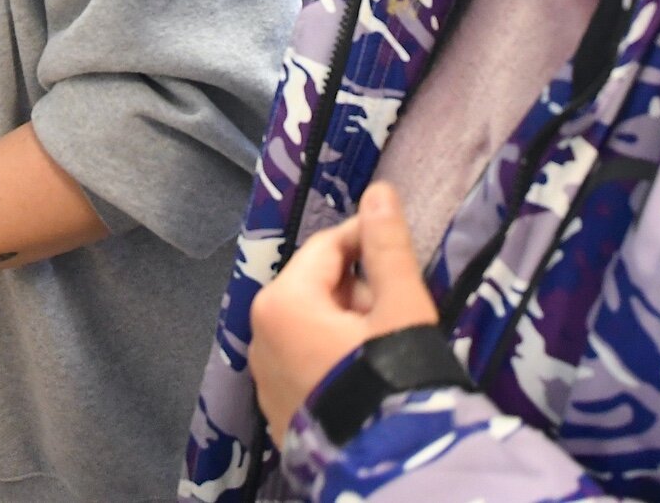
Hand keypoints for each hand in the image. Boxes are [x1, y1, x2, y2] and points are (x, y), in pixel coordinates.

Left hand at [249, 183, 438, 446]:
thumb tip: (379, 191)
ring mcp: (264, 377)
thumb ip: (387, 246)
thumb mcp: (399, 306)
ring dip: (348, 322)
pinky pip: (305, 361)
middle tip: (398, 307)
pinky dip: (333, 354)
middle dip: (359, 288)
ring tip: (386, 342)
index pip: (328, 247)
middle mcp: (259, 335)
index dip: (367, 239)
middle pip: (317, 286)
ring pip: (311, 324)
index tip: (400, 246)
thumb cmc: (392, 379)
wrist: (387, 468)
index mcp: (281, 302)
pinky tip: (366, 371)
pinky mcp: (277, 408)